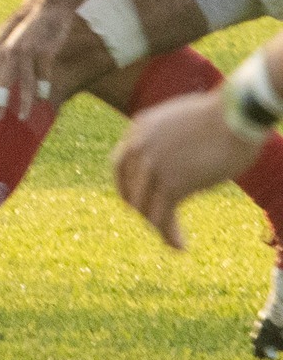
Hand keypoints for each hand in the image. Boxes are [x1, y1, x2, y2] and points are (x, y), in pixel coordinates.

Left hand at [0, 0, 71, 121]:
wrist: (49, 7)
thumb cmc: (31, 27)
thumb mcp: (11, 39)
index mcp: (3, 52)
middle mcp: (12, 52)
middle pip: (3, 80)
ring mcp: (28, 51)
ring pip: (24, 80)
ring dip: (23, 99)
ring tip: (21, 116)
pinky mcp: (45, 50)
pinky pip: (43, 72)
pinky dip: (42, 85)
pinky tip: (43, 98)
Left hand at [113, 90, 264, 248]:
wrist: (237, 113)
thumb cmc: (223, 115)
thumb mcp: (182, 120)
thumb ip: (169, 138)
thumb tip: (177, 158)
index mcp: (139, 129)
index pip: (121, 165)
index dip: (129, 187)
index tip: (141, 202)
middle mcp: (138, 147)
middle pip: (130, 189)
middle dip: (143, 209)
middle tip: (160, 223)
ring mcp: (153, 166)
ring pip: (146, 207)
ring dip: (158, 227)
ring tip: (172, 240)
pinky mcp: (173, 184)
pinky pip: (163, 217)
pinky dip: (169, 235)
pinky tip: (180, 246)